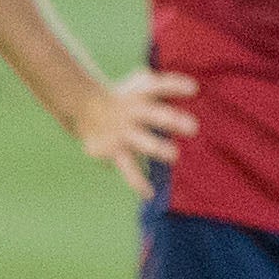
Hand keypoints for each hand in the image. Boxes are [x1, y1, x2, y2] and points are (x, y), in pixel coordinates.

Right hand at [72, 67, 196, 196]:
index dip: (175, 86)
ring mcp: (123, 133)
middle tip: (193, 127)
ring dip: (159, 148)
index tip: (194, 89)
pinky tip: (149, 193)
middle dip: (173, 121)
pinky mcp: (113, 152)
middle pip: (155, 115)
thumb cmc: (123, 97)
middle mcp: (132, 113)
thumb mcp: (138, 85)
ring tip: (173, 155)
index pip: (159, 87)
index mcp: (140, 95)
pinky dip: (138, 182)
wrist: (84, 106)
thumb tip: (194, 87)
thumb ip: (162, 85)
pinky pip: (128, 169)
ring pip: (143, 143)